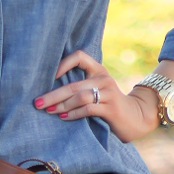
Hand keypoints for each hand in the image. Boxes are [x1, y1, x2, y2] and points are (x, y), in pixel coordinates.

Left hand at [34, 49, 160, 143]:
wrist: (136, 117)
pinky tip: (63, 117)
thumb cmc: (109, 104)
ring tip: (49, 111)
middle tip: (37, 102)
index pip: (79, 56)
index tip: (48, 76)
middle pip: (73, 84)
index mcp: (98, 70)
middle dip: (53, 94)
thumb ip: (80, 87)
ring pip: (79, 96)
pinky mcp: (111, 108)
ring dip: (61, 105)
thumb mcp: (96, 90)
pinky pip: (88, 109)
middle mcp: (103, 78)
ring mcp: (108, 93)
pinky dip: (73, 114)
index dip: (63, 63)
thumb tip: (50, 91)